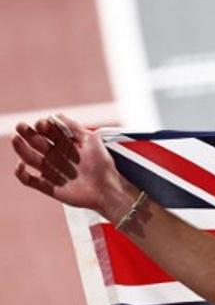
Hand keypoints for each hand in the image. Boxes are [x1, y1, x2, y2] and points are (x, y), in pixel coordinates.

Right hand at [12, 113, 130, 214]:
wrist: (108, 189)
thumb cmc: (103, 164)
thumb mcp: (92, 140)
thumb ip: (74, 127)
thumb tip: (55, 115)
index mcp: (64, 144)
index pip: (47, 131)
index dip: (42, 126)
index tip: (43, 124)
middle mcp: (55, 156)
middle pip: (36, 142)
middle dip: (27, 134)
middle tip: (21, 127)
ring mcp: (51, 171)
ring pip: (30, 158)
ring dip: (21, 149)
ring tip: (16, 140)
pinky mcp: (48, 186)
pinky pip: (29, 181)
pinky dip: (21, 174)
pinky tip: (21, 166)